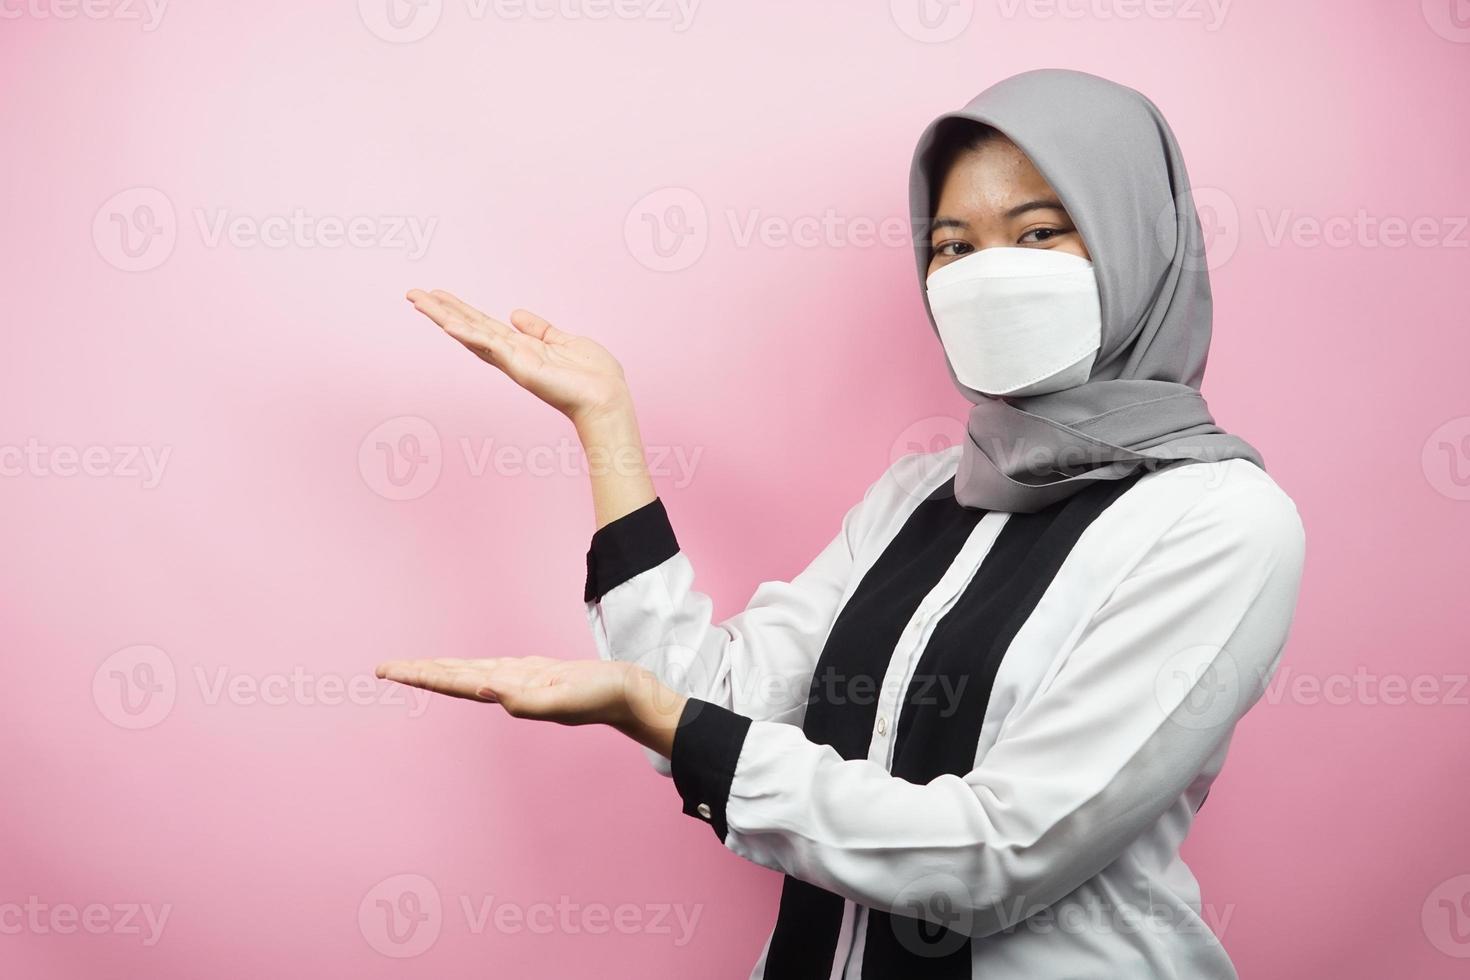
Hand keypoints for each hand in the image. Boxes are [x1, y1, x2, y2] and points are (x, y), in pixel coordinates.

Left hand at [374, 656, 687, 756]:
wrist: (631, 697)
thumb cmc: (603, 697)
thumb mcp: (563, 698)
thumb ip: (525, 699)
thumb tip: (484, 690)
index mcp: (509, 693)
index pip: (453, 681)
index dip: (420, 675)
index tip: (387, 671)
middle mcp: (509, 688)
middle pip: (454, 677)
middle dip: (419, 673)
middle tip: (382, 669)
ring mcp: (522, 680)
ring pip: (471, 672)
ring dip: (442, 669)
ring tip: (415, 667)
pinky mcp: (538, 672)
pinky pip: (495, 666)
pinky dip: (473, 665)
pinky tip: (468, 668)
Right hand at [406, 288, 630, 426]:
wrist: (607, 399)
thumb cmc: (593, 377)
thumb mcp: (564, 341)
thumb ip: (539, 328)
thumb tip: (514, 314)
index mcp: (521, 348)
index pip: (483, 325)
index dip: (460, 310)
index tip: (438, 295)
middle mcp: (511, 356)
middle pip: (468, 327)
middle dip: (440, 311)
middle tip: (413, 293)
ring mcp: (513, 361)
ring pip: (471, 333)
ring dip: (443, 316)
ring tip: (418, 300)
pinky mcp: (521, 365)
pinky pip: (489, 345)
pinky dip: (467, 333)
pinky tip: (447, 322)